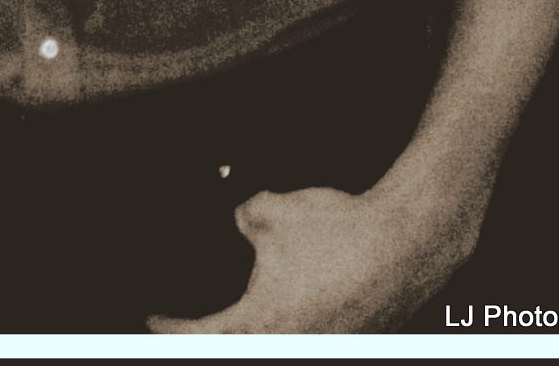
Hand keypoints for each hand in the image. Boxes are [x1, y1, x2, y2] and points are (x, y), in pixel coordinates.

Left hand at [147, 178, 472, 334]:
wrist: (406, 242)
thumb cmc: (342, 234)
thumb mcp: (272, 210)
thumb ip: (241, 214)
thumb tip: (235, 216)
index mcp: (259, 325)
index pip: (197, 339)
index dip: (168, 327)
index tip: (153, 317)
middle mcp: (287, 346)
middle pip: (234, 348)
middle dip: (212, 336)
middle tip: (197, 323)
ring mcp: (320, 348)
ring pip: (272, 344)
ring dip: (254, 331)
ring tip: (246, 313)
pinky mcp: (346, 341)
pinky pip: (305, 337)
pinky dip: (290, 326)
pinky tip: (296, 303)